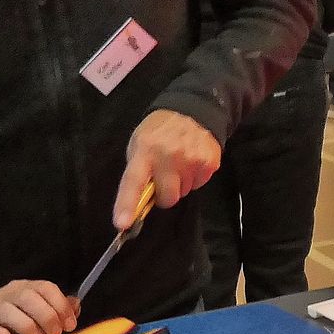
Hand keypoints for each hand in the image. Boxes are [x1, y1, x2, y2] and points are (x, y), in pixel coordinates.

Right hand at [0, 281, 77, 333]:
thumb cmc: (11, 324)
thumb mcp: (36, 315)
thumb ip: (56, 309)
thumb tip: (76, 304)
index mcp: (24, 288)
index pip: (45, 287)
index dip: (60, 304)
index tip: (70, 324)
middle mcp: (6, 295)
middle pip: (27, 296)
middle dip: (46, 315)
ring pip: (7, 311)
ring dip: (27, 326)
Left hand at [115, 109, 220, 228]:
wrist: (193, 109)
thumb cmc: (159, 131)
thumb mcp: (140, 143)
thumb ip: (139, 170)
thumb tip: (139, 203)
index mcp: (145, 151)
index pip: (133, 181)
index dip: (127, 204)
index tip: (123, 224)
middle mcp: (169, 156)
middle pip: (167, 197)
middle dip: (164, 193)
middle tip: (164, 177)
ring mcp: (192, 160)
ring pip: (184, 192)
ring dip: (180, 183)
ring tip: (179, 163)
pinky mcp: (210, 163)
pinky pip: (199, 184)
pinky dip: (194, 177)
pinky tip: (192, 160)